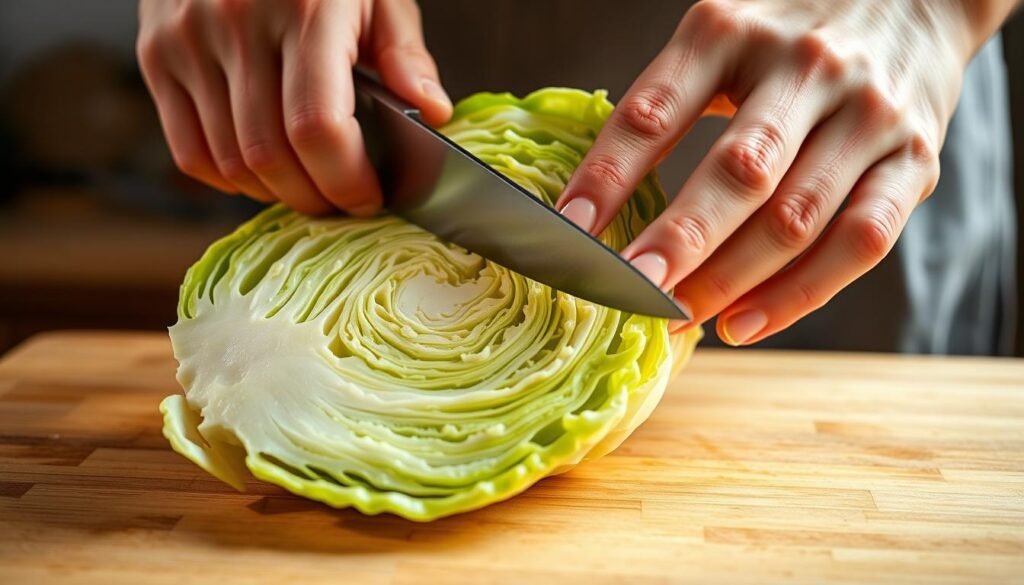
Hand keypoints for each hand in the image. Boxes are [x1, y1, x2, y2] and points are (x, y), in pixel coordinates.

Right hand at [137, 0, 451, 214]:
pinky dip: (228, 180)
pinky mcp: (156, 55)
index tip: (369, 196)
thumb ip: (405, 54)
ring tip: (308, 188)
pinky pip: (188, 152)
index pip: (317, 127)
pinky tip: (263, 173)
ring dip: (276, 194)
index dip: (345, 179)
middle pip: (271, 156)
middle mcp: (237, 24)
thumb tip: (434, 113)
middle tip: (343, 201)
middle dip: (316, 198)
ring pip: (230, 163)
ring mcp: (187, 40)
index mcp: (306, 9)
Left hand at [556, 0, 1012, 344]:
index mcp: (732, 31)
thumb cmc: (789, 35)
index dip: (608, 174)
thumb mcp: (721, 37)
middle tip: (631, 292)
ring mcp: (868, 115)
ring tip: (677, 318)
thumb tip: (595, 205)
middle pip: (739, 172)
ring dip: (729, 280)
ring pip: (795, 218)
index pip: (655, 111)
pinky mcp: (916, 161)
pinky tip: (743, 324)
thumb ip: (668, 102)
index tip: (568, 232)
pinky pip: (860, 242)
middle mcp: (805, 67)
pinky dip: (799, 295)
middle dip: (679, 241)